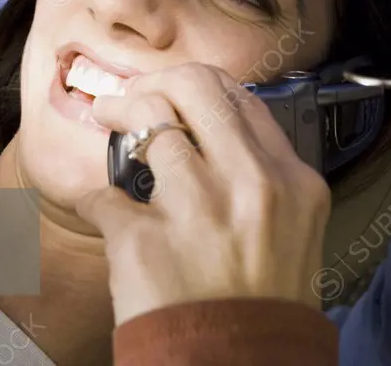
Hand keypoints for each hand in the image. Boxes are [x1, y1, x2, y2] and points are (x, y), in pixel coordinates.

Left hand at [75, 63, 331, 324]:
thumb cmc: (263, 309)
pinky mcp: (145, 240)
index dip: (198, 85)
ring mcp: (197, 209)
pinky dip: (98, 197)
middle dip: (154, 82)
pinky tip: (103, 206)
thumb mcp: (293, 230)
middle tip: (130, 96)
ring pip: (148, 120)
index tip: (175, 92)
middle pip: (195, 87)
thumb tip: (215, 128)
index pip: (242, 98)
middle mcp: (251, 185)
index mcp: (292, 181)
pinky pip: (106, 193)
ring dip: (119, 113)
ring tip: (107, 121)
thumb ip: (263, 175)